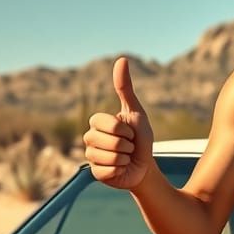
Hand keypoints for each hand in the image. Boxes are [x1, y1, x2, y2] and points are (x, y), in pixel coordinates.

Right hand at [83, 57, 154, 190]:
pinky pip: (107, 171)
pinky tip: (120, 168)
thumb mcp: (136, 112)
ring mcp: (91, 157)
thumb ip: (125, 88)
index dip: (123, 129)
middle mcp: (89, 138)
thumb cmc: (140, 138)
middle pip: (107, 141)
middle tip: (129, 146)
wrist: (144, 166)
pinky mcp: (95, 173)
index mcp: (96, 123)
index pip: (106, 123)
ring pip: (108, 156)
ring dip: (124, 158)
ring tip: (125, 157)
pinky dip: (120, 170)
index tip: (129, 132)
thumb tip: (122, 59)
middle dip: (126, 144)